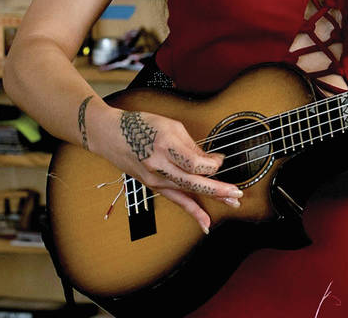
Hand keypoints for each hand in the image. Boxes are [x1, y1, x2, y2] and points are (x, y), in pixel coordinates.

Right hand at [93, 107, 242, 233]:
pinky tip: (205, 223)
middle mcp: (159, 165)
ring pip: (188, 192)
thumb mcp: (170, 126)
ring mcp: (155, 179)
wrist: (110, 136)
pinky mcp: (154, 186)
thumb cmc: (141, 125)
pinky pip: (176, 200)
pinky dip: (192, 211)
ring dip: (212, 198)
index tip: (220, 159)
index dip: (212, 164)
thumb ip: (191, 145)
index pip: (194, 162)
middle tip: (237, 193)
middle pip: (193, 181)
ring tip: (233, 202)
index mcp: (164, 145)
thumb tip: (212, 160)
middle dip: (218, 189)